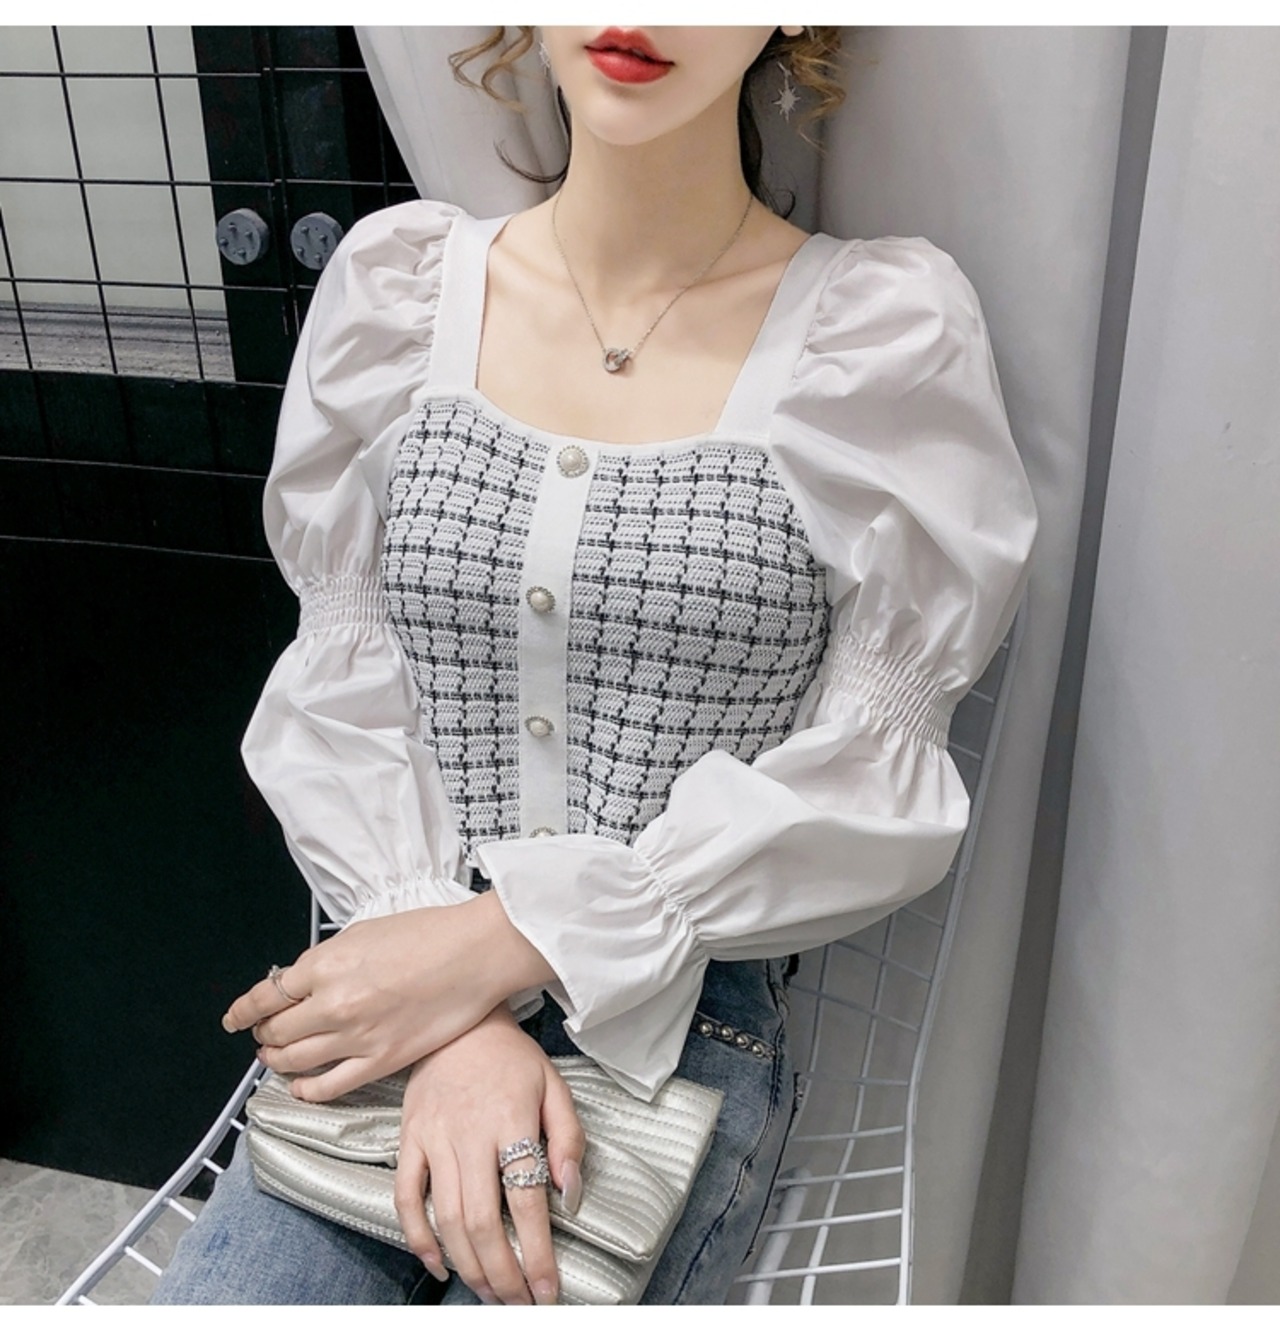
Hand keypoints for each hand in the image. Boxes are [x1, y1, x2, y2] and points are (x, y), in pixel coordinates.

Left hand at [222, 891, 555, 1100]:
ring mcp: (356, 1036)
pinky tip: (302, 1086)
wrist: (476, 953)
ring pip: (294, 1060)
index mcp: (326, 964)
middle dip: (262, 1034)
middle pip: (275, 1030)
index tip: (235, 1017)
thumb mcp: (366, 931)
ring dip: (277, 1060)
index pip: (266, 995)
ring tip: (276, 1058)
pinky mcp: (381, 1061)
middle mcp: (333, 1003)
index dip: (243, 1010)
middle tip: (262, 1035)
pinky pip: (328, 1087)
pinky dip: (306, 1089)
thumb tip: (305, 979)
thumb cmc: (431, 934)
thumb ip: (329, 960)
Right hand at [394, 1005, 584, 1305]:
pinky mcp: (408, 1138)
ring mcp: (434, 1138)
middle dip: (502, 1273)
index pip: (527, 1200)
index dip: (537, 1253)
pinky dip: (418, 1237)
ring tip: (490, 1294)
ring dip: (468, 1265)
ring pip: (446, 1218)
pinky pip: (405, 1197)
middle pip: (482, 1221)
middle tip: (518, 1304)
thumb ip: (568, 1140)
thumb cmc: (511, 1058)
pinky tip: (438, 1265)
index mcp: (511, 1120)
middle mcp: (469, 1134)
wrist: (460, 1020)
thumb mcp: (554, 1086)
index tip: (548, 1290)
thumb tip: (569, 1195)